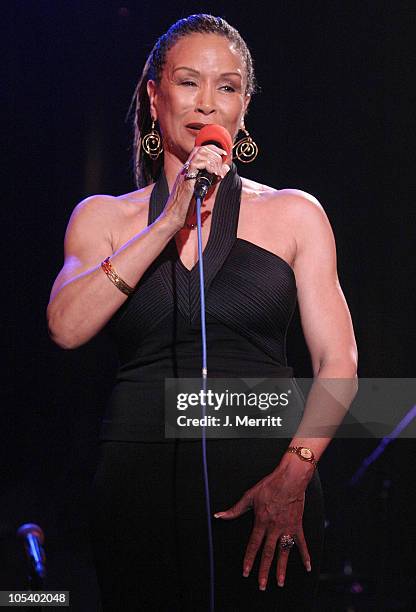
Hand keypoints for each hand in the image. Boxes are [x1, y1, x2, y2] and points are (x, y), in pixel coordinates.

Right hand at [160, 144, 229, 230]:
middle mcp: (186, 169)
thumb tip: (226, 168)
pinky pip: (197, 164)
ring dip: (213, 161)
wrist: (173, 217)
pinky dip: (209, 166)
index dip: (213, 149)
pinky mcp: (186, 181)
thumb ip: (213, 178)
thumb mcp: (203, 189)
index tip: (224, 155)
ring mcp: (185, 174)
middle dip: (216, 154)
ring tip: (217, 174)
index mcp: (189, 170)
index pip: (200, 150)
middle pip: (201, 149)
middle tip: (222, 166)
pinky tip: (214, 176)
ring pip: (200, 153)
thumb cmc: (186, 207)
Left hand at [214, 465, 311, 590]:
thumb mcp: (249, 496)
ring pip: (283, 553)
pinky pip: (302, 544)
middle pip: (268, 553)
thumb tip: (219, 515)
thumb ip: (235, 509)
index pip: (253, 545)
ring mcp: (287, 528)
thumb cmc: (270, 485)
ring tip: (279, 582)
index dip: (249, 559)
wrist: (290, 479)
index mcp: (261, 522)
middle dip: (264, 570)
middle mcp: (274, 528)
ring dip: (281, 569)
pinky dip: (305, 555)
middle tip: (262, 585)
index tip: (246, 571)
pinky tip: (307, 567)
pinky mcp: (297, 526)